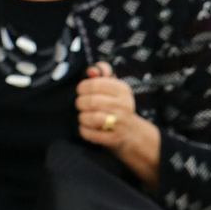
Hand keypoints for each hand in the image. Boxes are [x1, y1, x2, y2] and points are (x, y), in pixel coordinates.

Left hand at [77, 62, 161, 185]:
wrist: (130, 132)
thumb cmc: (115, 104)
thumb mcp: (112, 85)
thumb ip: (101, 72)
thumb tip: (91, 70)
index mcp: (123, 90)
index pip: (96, 84)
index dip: (83, 87)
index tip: (81, 91)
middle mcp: (124, 106)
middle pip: (92, 101)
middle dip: (80, 102)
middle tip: (80, 104)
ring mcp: (120, 123)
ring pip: (91, 118)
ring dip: (82, 117)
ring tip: (83, 116)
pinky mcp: (114, 138)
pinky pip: (90, 133)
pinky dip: (83, 130)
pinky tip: (85, 127)